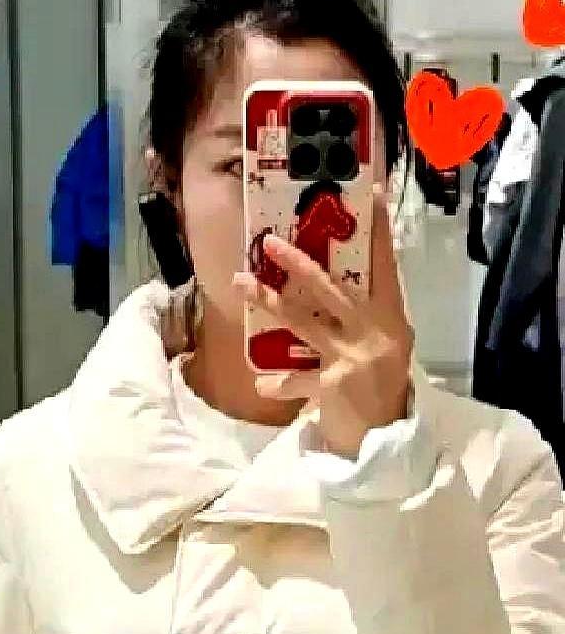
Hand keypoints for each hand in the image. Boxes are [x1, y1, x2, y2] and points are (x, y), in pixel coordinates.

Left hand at [233, 183, 414, 459]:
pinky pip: (297, 378)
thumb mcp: (383, 347)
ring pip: (304, 322)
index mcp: (391, 318)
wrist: (386, 440)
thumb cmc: (381, 388)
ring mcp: (354, 357)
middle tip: (271, 242)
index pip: (385, 267)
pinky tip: (262, 386)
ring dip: (269, 301)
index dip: (377, 232)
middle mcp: (375, 332)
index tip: (367, 193)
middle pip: (332, 289)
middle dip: (299, 263)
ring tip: (241, 283)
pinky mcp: (333, 384)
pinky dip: (278, 384)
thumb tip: (329, 284)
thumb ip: (362, 318)